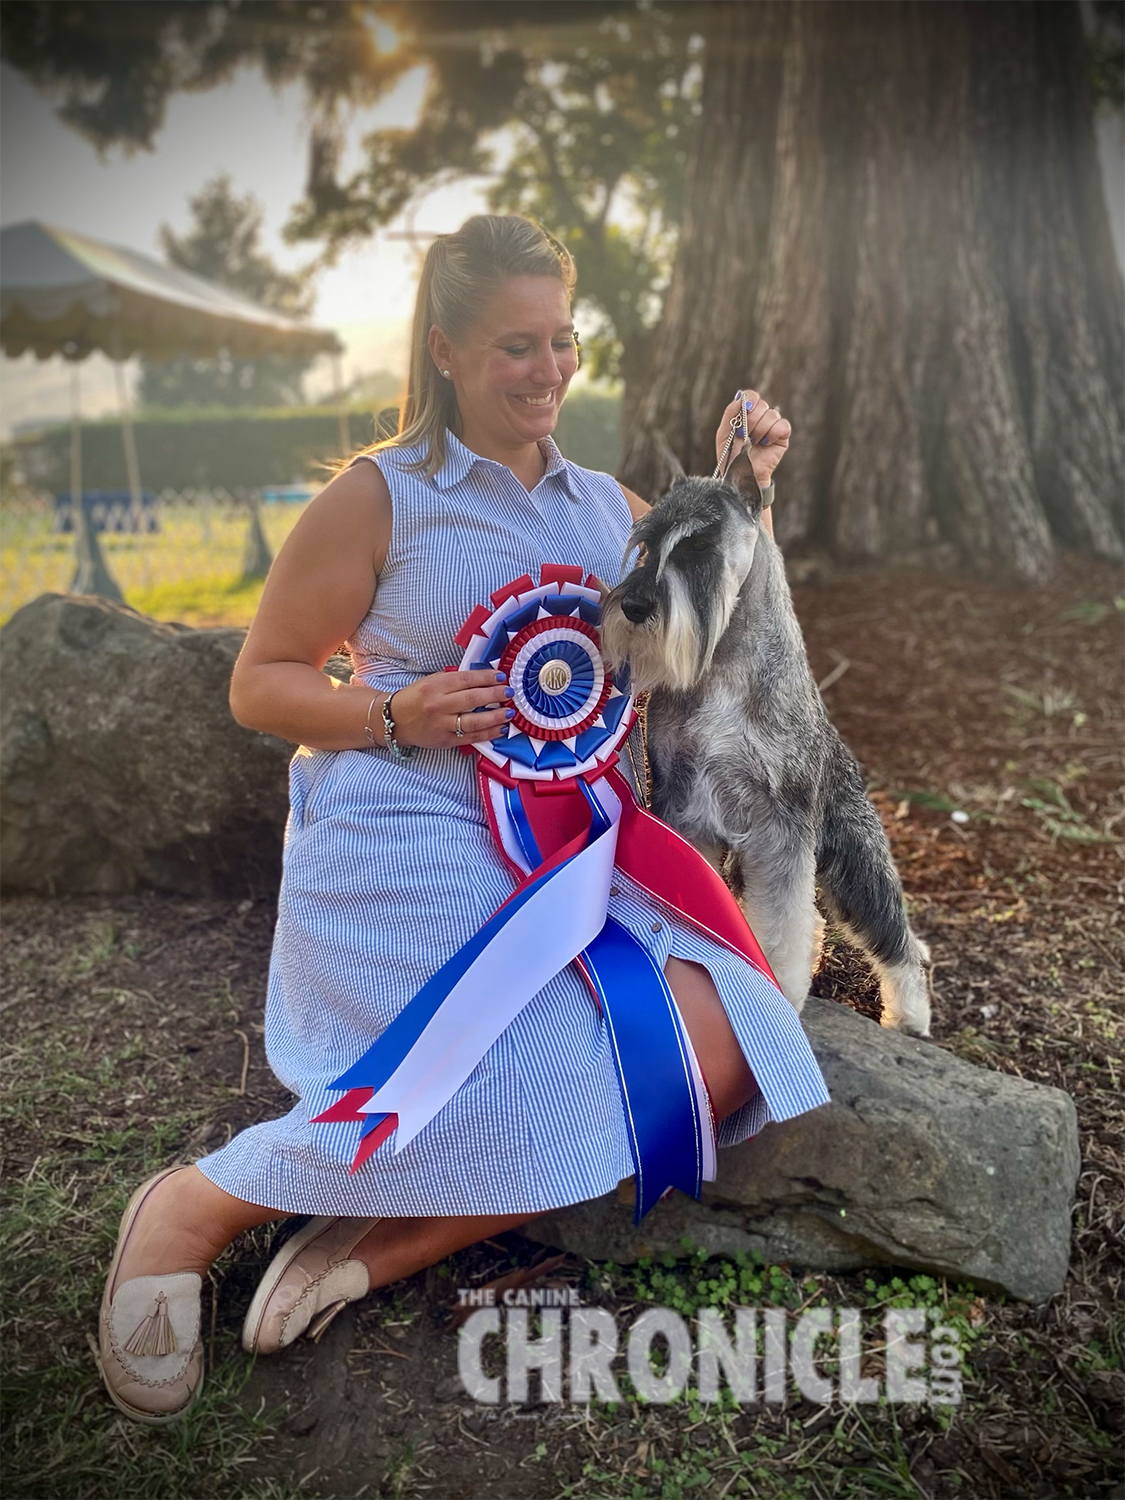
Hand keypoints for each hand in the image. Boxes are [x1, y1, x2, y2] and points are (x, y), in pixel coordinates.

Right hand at [387, 668, 514, 747]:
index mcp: (435, 686)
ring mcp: (442, 724)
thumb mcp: (431, 681)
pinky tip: (499, 729)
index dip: (487, 678)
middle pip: (473, 699)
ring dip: (495, 717)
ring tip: (509, 713)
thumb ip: (454, 680)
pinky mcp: (445, 740)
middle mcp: (438, 705)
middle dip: (495, 695)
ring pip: (474, 721)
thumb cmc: (415, 698)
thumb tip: (483, 679)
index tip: (501, 677)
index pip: (467, 680)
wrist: (394, 720)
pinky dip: (487, 734)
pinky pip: (470, 738)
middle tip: (510, 694)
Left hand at [715, 389, 790, 487]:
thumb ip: (730, 413)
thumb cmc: (731, 456)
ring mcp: (772, 426)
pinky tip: (765, 444)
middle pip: (762, 404)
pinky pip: (782, 425)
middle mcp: (760, 418)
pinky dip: (772, 434)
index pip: (752, 396)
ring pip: (772, 415)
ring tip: (753, 442)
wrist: (740, 475)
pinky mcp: (782, 436)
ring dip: (760, 430)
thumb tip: (740, 397)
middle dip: (751, 419)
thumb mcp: (724, 434)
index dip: (750, 399)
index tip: (745, 409)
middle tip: (744, 435)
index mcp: (746, 414)